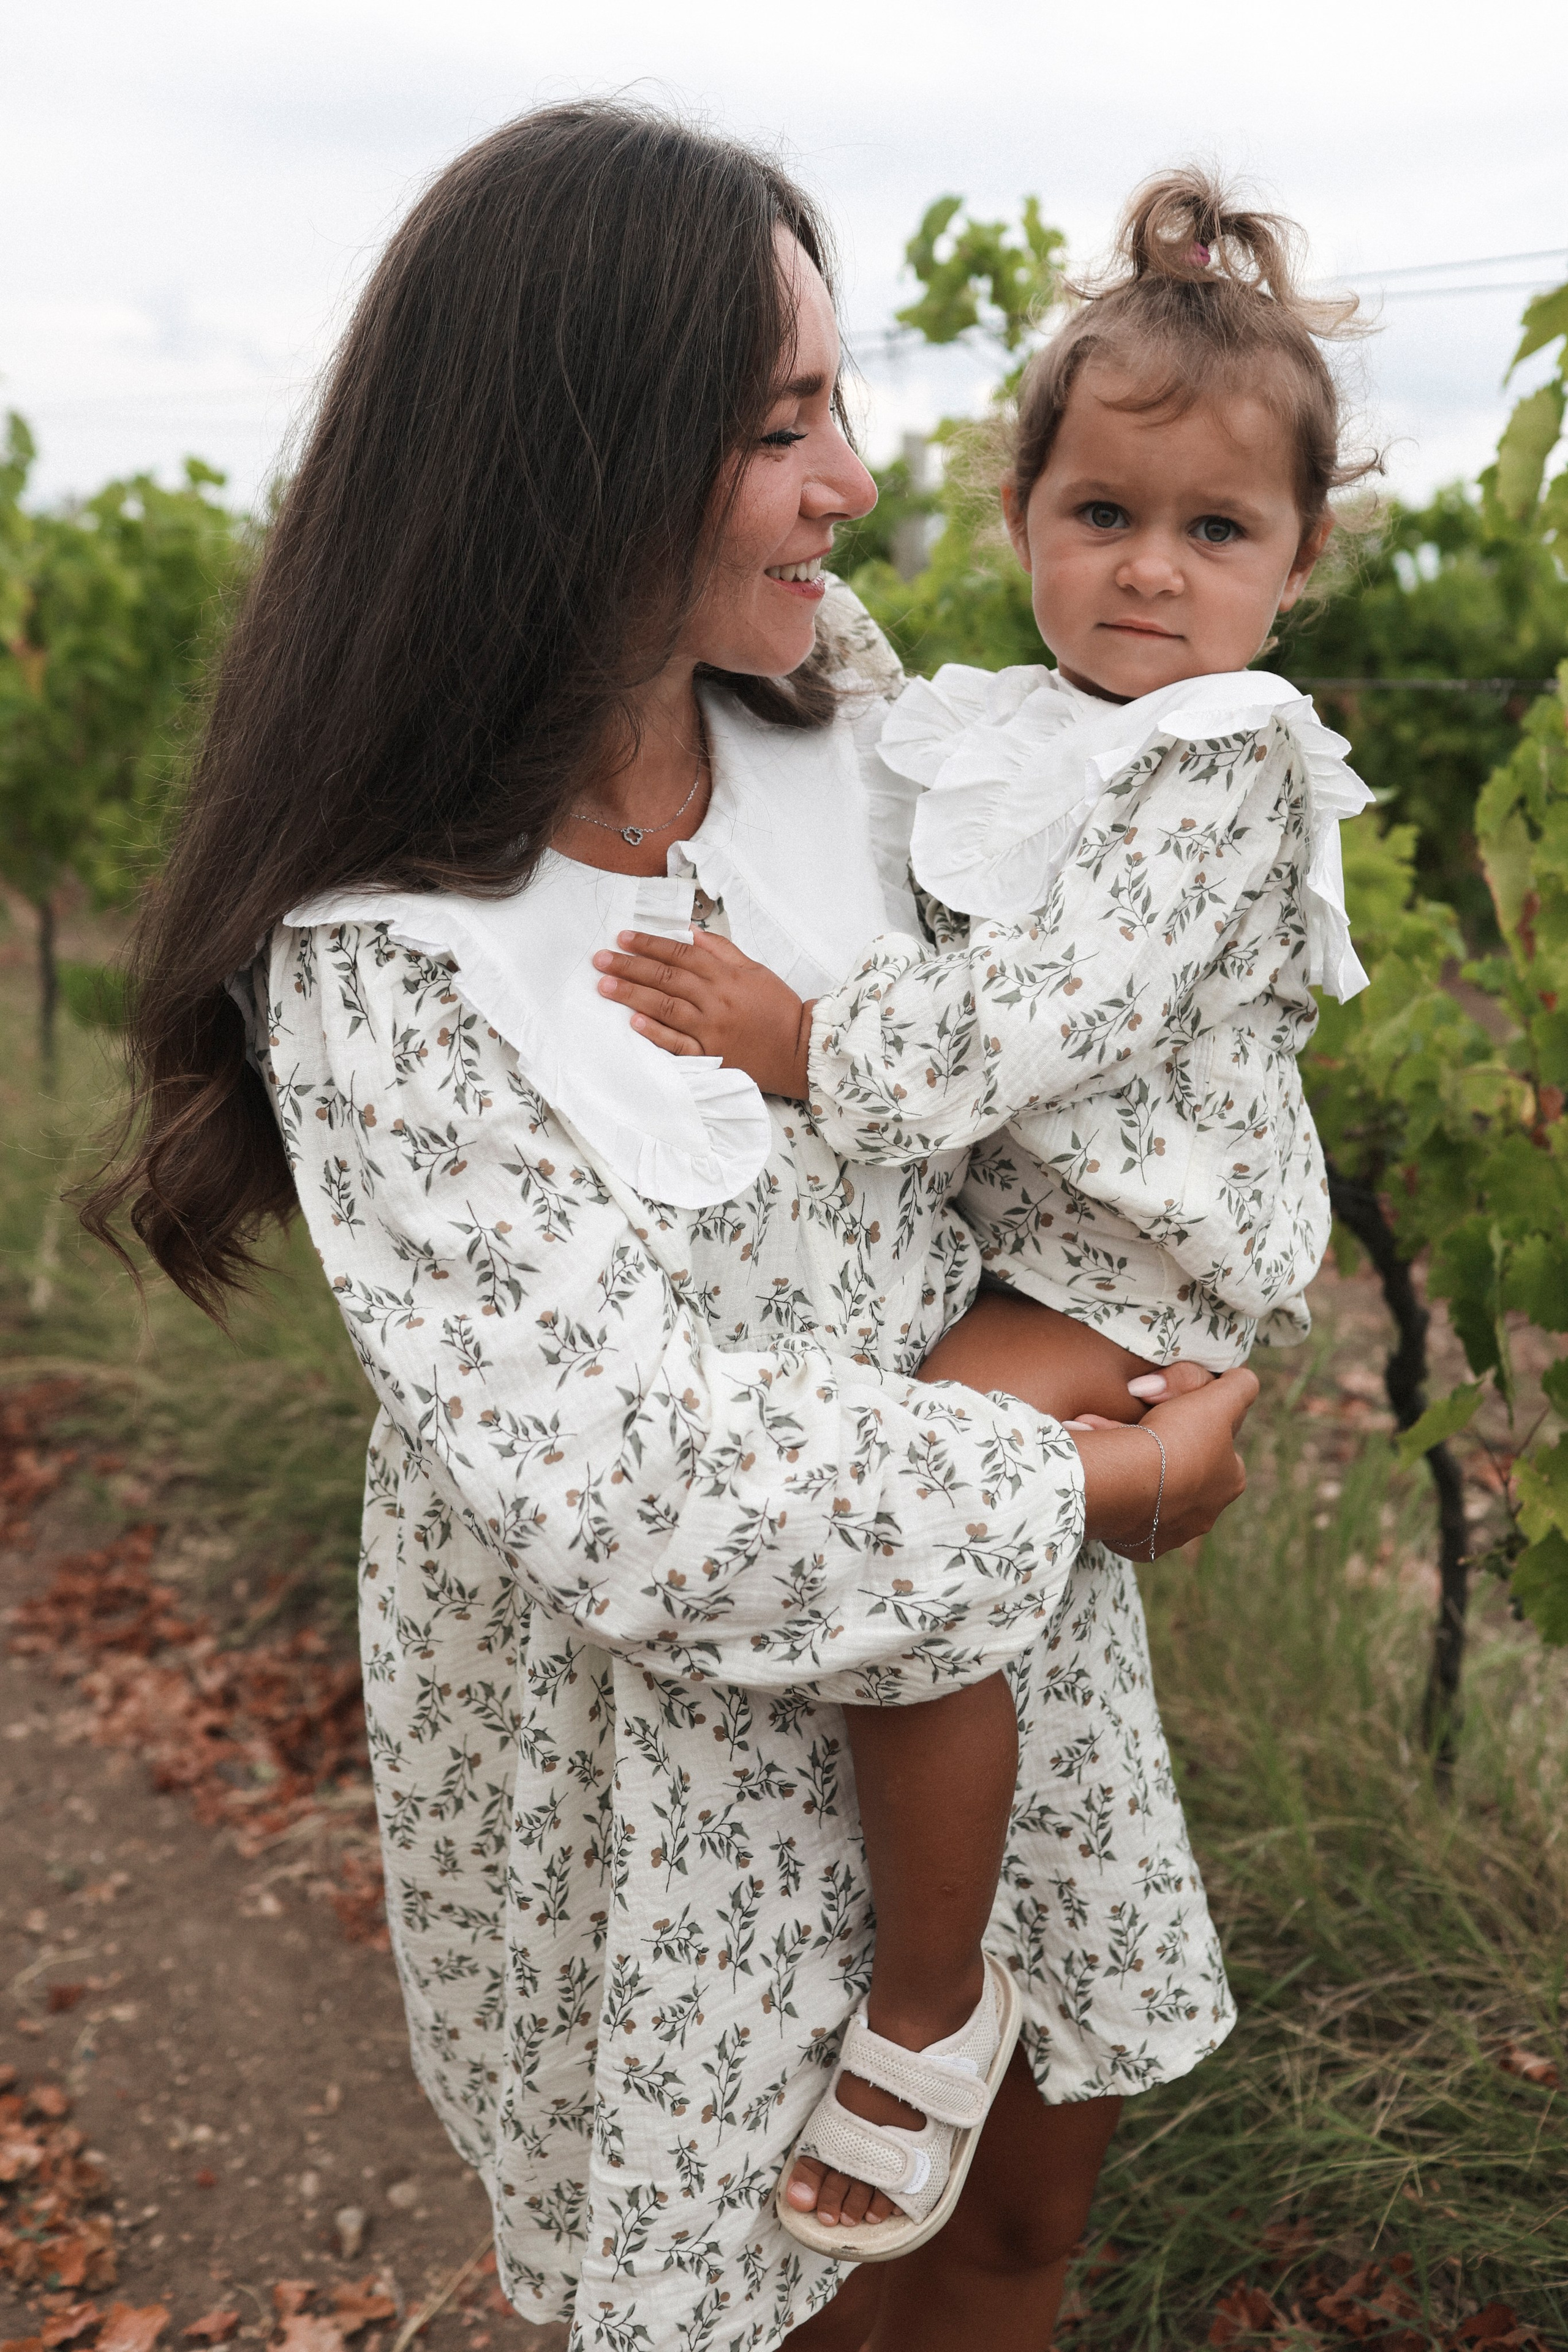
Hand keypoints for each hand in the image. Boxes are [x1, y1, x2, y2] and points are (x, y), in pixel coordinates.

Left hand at [593, 930, 813, 1097]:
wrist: (799, 1050)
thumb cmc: (777, 1007)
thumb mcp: (754, 968)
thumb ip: (721, 950)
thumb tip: (689, 932)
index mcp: (726, 976)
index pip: (680, 953)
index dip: (649, 943)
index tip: (623, 937)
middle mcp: (716, 1000)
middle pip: (666, 978)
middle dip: (630, 966)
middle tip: (601, 959)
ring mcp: (711, 1030)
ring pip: (666, 1008)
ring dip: (632, 995)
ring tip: (605, 985)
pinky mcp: (711, 1057)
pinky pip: (678, 1044)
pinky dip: (655, 1032)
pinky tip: (633, 1022)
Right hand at [1073, 1366, 1258, 1557]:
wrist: (1125, 1481)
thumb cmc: (1176, 1438)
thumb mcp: (1217, 1398)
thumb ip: (1240, 1386)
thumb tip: (1244, 1379)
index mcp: (1229, 1481)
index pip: (1216, 1447)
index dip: (1194, 1424)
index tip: (1170, 1412)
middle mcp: (1204, 1514)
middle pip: (1178, 1468)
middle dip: (1154, 1445)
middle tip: (1129, 1422)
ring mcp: (1170, 1533)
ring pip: (1148, 1488)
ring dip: (1127, 1462)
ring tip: (1096, 1433)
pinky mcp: (1138, 1544)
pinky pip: (1124, 1511)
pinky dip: (1112, 1487)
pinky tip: (1098, 1465)